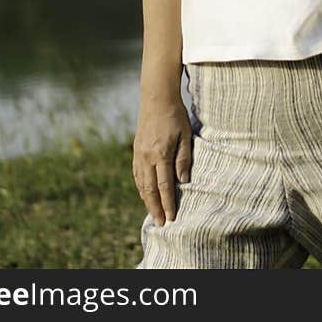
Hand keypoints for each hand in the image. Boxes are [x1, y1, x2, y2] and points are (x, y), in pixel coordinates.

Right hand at [132, 98, 192, 226]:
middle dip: (155, 207)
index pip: (164, 185)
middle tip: (160, 223)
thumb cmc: (175, 116)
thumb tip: (183, 182)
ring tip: (153, 213)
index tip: (171, 218)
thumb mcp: (185, 135)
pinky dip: (140, 187)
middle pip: (149, 189)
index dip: (168, 203)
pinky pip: (136, 174)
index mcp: (160, 153)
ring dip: (147, 200)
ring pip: (141, 183)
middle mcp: (147, 156)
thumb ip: (183, 159)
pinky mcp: (136, 150)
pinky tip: (145, 194)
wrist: (156, 98)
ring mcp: (139, 154)